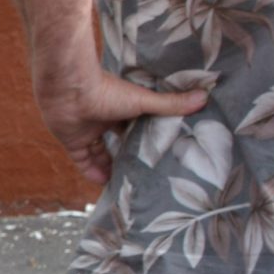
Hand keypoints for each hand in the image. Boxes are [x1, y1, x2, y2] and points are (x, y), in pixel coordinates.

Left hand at [38, 69, 211, 187]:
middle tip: (144, 172)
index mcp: (123, 105)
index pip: (137, 123)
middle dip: (129, 154)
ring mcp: (88, 130)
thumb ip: (171, 104)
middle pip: (119, 140)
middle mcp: (105, 118)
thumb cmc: (107, 90)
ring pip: (101, 152)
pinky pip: (83, 160)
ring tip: (126, 183)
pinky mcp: (73, 141)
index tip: (159, 152)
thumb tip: (205, 98)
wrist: (69, 89)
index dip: (146, 136)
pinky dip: (92, 172)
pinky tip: (105, 184)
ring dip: (111, 166)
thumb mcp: (143, 101)